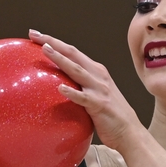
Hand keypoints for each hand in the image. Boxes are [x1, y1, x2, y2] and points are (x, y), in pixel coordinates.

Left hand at [28, 30, 143, 151]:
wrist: (130, 131)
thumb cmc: (109, 114)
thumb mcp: (95, 93)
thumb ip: (80, 86)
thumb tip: (57, 85)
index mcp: (96, 71)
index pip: (72, 52)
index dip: (54, 41)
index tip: (36, 35)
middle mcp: (98, 75)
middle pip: (73, 54)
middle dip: (53, 43)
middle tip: (35, 35)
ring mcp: (99, 89)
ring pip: (76, 70)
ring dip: (61, 59)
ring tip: (45, 50)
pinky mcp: (99, 105)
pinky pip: (83, 98)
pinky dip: (72, 92)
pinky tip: (60, 88)